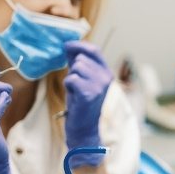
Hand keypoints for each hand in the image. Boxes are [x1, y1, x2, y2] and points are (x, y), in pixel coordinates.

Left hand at [64, 41, 112, 165]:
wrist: (84, 128)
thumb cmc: (81, 103)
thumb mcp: (82, 79)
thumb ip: (78, 62)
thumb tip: (68, 45)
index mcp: (107, 72)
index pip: (94, 50)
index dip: (79, 45)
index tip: (67, 45)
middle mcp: (106, 77)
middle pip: (82, 59)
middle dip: (73, 69)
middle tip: (76, 85)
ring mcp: (99, 85)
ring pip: (76, 68)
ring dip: (70, 78)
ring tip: (75, 90)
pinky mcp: (89, 93)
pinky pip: (71, 79)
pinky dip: (68, 86)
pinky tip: (74, 95)